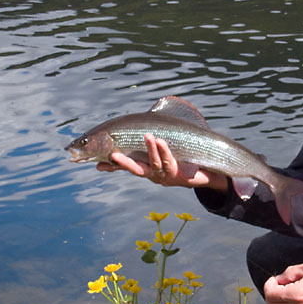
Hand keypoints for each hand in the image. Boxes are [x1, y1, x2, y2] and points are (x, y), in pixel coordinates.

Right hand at [97, 134, 227, 190]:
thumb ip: (152, 144)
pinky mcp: (178, 175)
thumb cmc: (182, 159)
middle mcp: (153, 174)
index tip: (97, 164)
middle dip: (123, 163)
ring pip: (154, 163)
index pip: (125, 167)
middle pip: (136, 169)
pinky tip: (160, 141)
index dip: (112, 166)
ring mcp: (165, 176)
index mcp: (146, 168)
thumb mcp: (165, 152)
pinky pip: (169, 162)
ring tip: (147, 135)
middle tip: (112, 155)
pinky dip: (164, 151)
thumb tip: (141, 128)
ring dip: (150, 150)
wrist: (205, 173)